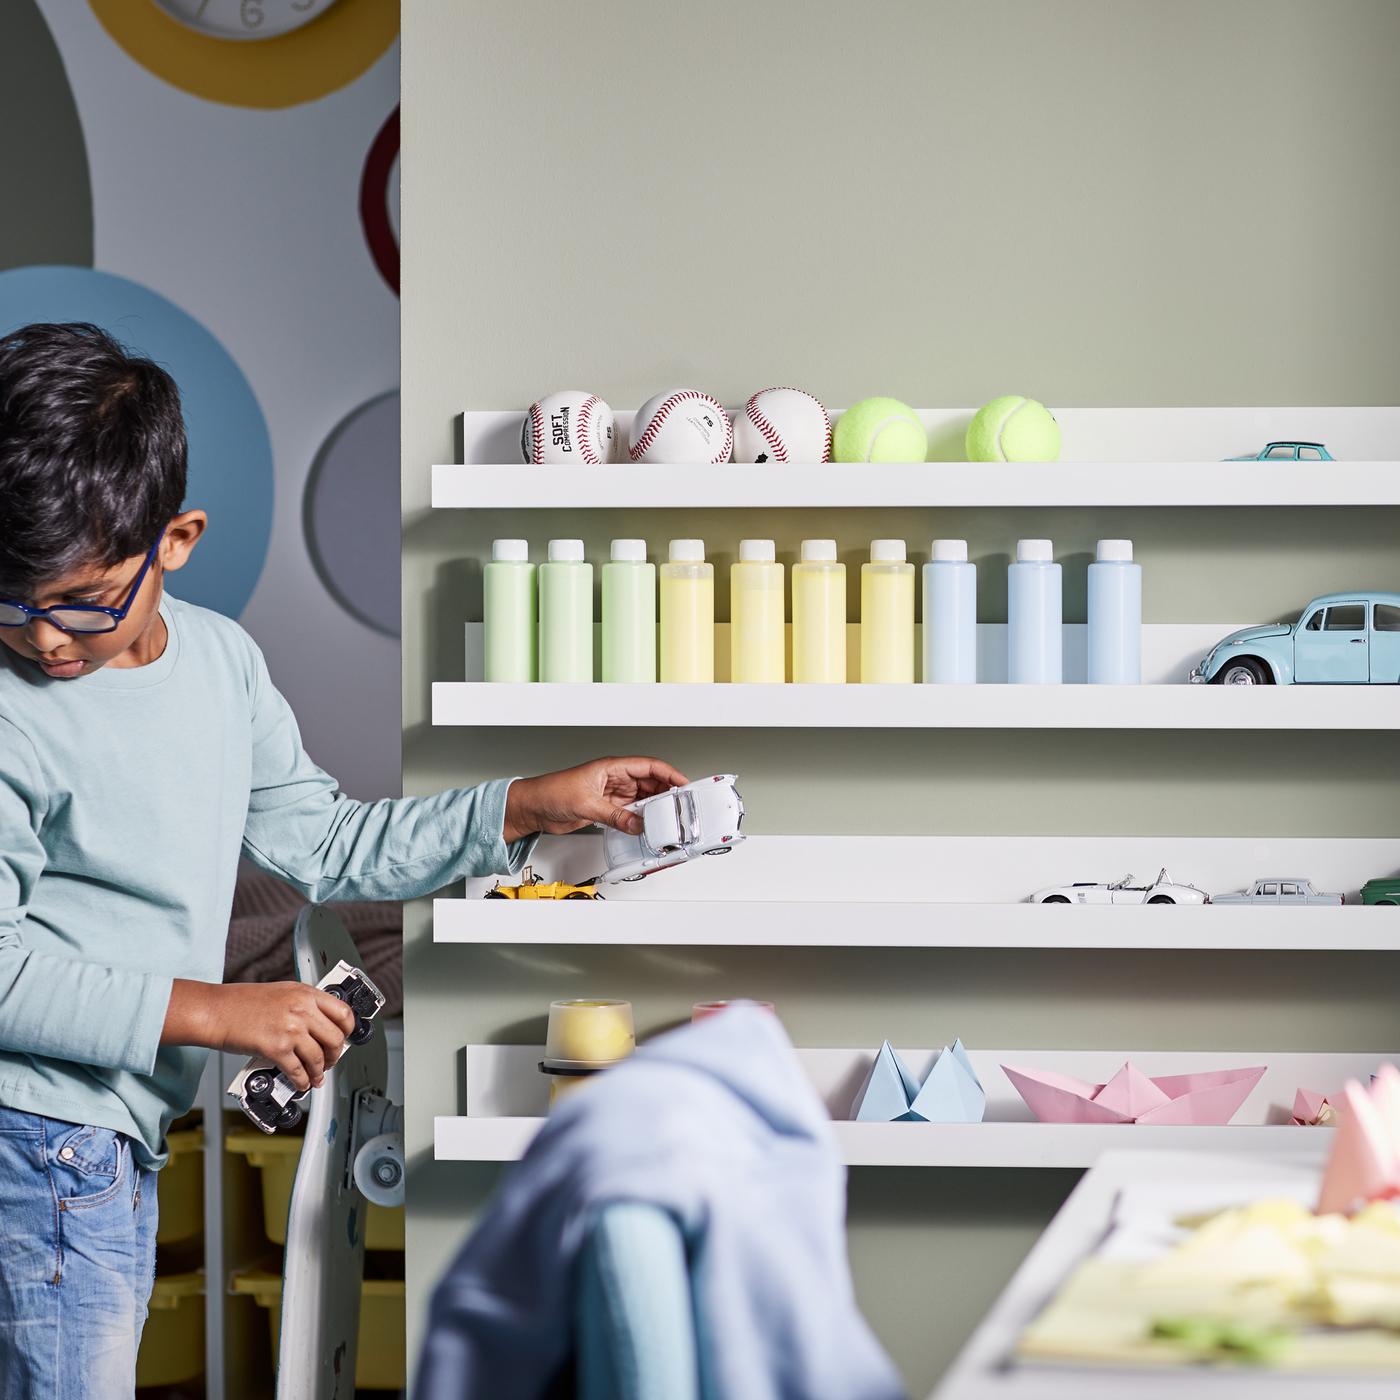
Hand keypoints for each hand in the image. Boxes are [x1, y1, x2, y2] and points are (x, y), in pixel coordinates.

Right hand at [162, 980, 357, 1091]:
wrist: (216, 1011)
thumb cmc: (241, 1003)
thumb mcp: (282, 993)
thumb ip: (303, 1005)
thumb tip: (320, 1025)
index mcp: (306, 993)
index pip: (343, 1012)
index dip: (348, 1030)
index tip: (346, 1038)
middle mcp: (302, 1009)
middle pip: (335, 1038)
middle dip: (336, 1055)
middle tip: (330, 1061)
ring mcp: (291, 1029)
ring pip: (319, 1057)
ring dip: (319, 1072)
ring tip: (316, 1077)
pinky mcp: (276, 1048)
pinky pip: (298, 1071)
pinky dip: (303, 1081)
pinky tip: (302, 1083)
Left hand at [503, 755, 688, 840]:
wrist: (532, 807)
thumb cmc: (551, 791)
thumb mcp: (587, 804)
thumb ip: (615, 816)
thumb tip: (637, 824)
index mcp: (612, 767)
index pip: (649, 767)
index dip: (669, 774)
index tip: (684, 785)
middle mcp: (614, 779)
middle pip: (650, 784)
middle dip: (665, 794)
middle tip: (679, 808)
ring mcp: (611, 794)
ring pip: (641, 800)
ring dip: (653, 810)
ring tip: (665, 820)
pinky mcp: (607, 808)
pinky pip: (630, 813)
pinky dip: (639, 820)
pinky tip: (645, 827)